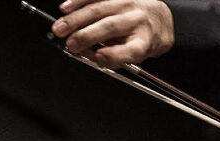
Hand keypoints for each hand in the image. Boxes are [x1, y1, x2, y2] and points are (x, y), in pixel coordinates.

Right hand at [51, 0, 173, 68]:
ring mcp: (128, 4)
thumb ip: (115, 57)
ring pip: (99, 9)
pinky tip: (66, 8)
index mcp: (145, 42)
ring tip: (59, 28)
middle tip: (69, 44)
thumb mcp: (136, 55)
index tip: (98, 57)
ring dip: (76, 19)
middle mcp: (138, 21)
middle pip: (111, 27)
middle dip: (86, 36)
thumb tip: (91, 55)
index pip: (132, 50)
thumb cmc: (144, 39)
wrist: (159, 18)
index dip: (114, 55)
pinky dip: (78, 1)